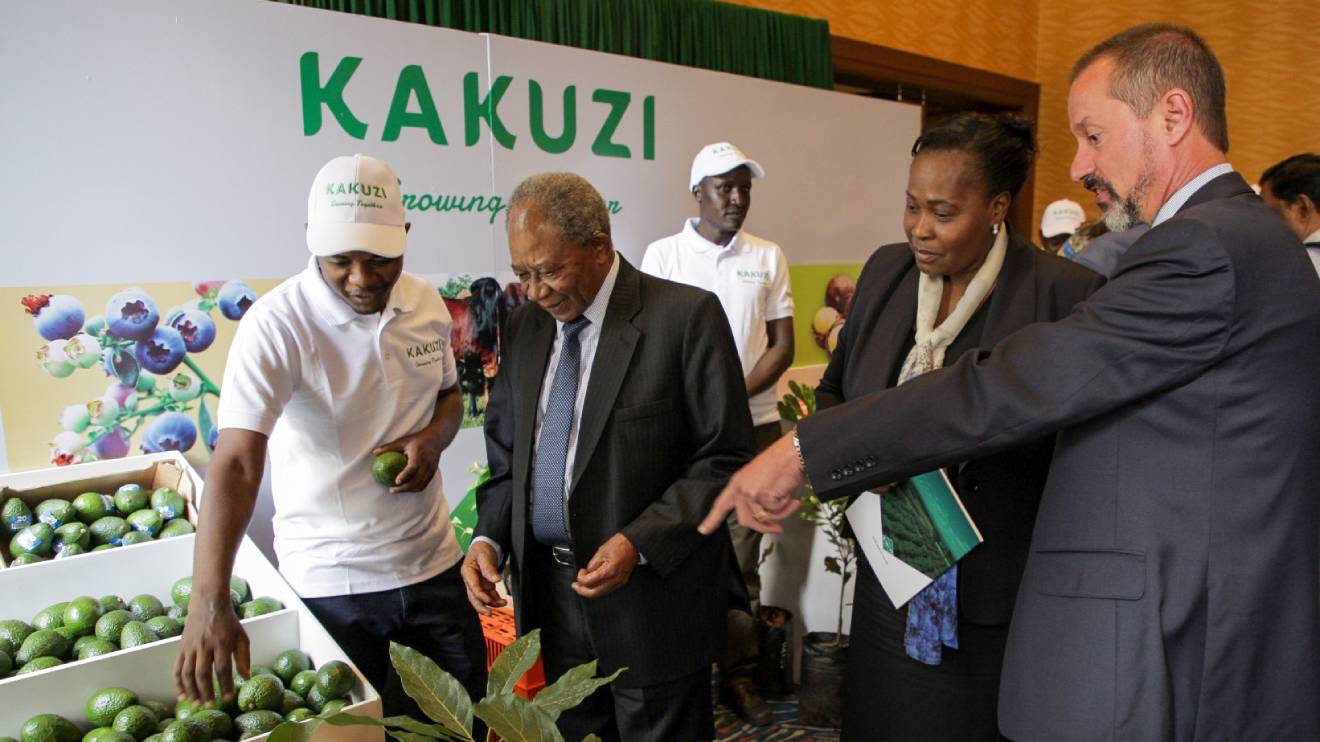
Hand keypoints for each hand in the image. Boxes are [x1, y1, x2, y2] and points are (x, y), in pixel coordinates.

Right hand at [174, 590, 249, 704]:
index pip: (223, 668)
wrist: (208, 604)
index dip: (225, 685)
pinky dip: (178, 683)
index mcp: (222, 643)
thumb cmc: (228, 622)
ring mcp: (191, 647)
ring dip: (191, 690)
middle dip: (206, 691)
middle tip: (210, 704)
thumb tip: (246, 677)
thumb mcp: (241, 636)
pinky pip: (177, 668)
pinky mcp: (181, 648)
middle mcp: (204, 646)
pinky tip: (182, 695)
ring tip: (196, 703)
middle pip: (203, 673)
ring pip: (188, 673)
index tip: (228, 698)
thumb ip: (244, 657)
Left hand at [374, 431, 442, 492]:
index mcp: (419, 454)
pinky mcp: (433, 473)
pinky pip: (424, 484)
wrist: (436, 439)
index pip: (412, 467)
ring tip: (398, 489)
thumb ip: (389, 447)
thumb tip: (375, 453)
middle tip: (392, 489)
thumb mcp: (403, 441)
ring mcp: (431, 469)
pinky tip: (407, 488)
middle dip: (404, 488)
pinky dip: (415, 488)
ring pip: (421, 485)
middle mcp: (427, 463)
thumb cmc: (417, 440)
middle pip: (417, 480)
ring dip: (409, 490)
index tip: (396, 482)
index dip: (404, 476)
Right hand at [461, 541, 506, 615]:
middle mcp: (471, 580)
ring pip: (482, 598)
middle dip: (481, 606)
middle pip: (474, 597)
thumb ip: (489, 568)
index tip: (489, 600)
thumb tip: (496, 580)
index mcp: (467, 572)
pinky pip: (489, 594)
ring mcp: (478, 583)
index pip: (473, 587)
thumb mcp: (484, 556)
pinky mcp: (484, 584)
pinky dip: (495, 599)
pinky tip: (501, 600)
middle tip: (490, 613)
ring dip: (492, 603)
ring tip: (503, 603)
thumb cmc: (482, 548)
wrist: (486, 545)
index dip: (481, 595)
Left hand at [572, 533, 638, 598]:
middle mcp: (615, 580)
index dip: (581, 578)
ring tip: (582, 585)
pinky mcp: (621, 582)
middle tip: (575, 586)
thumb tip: (587, 573)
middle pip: (594, 593)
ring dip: (589, 590)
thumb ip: (592, 565)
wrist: (633, 544)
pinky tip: (593, 583)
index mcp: (609, 571)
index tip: (581, 572)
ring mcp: (619, 582)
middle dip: (582, 591)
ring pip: (600, 593)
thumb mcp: (601, 552)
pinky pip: (606, 589)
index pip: (589, 582)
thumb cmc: (619, 545)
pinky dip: (598, 588)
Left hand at [699, 434, 804, 534]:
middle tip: (777, 528)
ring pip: (764, 518)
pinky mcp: (764, 496)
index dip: (712, 519)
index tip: (703, 530)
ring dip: (781, 514)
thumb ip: (752, 494)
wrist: (792, 452)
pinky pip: (776, 512)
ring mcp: (751, 493)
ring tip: (790, 501)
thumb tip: (760, 515)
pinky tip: (792, 498)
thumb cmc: (780, 461)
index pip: (721, 504)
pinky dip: (787, 508)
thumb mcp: (758, 476)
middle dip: (763, 528)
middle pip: (745, 520)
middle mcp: (741, 489)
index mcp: (737, 482)